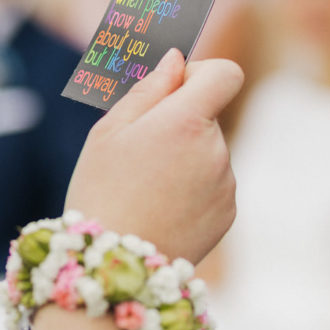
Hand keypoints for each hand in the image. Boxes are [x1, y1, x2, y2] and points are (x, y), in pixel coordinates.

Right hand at [65, 48, 242, 263]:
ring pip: (209, 151)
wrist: (116, 269)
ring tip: (146, 187)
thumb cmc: (102, 192)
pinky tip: (160, 207)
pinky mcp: (227, 212)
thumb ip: (148, 89)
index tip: (175, 89)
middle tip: (140, 153)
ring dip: (185, 158)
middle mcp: (215, 150)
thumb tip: (176, 60)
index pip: (225, 73)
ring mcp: (226, 183)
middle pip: (209, 115)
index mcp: (186, 121)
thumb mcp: (109, 132)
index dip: (202, 73)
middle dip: (181, 122)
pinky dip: (192, 188)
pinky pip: (213, 183)